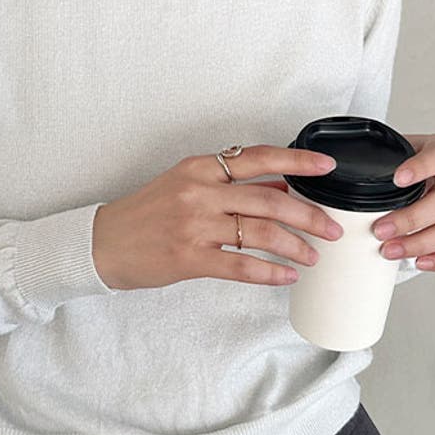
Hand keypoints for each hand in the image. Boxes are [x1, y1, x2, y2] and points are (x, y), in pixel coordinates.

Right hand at [92, 145, 345, 290]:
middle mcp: (199, 191)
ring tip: (313, 256)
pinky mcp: (188, 257)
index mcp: (200, 167)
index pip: (259, 157)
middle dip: (310, 215)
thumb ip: (230, 184)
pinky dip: (270, 272)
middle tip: (332, 229)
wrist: (102, 243)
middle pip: (270, 198)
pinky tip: (285, 276)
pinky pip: (241, 265)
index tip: (326, 168)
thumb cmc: (144, 214)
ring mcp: (194, 224)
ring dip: (296, 246)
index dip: (298, 161)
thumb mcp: (185, 185)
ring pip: (261, 232)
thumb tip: (278, 184)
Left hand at [371, 134, 434, 271]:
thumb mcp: (410, 148)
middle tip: (379, 231)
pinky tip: (419, 263)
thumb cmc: (429, 160)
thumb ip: (389, 157)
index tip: (397, 179)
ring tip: (390, 250)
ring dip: (421, 244)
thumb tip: (347, 171)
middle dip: (410, 220)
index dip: (419, 168)